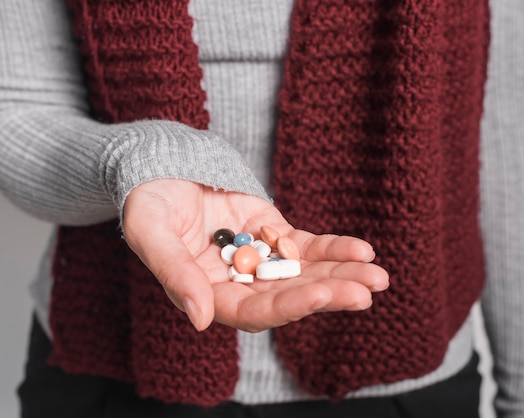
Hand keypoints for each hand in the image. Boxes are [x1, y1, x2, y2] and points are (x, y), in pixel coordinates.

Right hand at [123, 178, 388, 331]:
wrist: (159, 168)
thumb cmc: (145, 201)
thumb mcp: (150, 232)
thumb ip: (174, 274)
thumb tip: (200, 320)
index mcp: (208, 295)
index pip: (252, 311)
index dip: (287, 306)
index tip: (321, 296)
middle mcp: (239, 284)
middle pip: (289, 297)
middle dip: (328, 293)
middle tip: (367, 291)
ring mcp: (260, 259)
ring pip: (305, 273)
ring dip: (341, 275)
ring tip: (378, 276)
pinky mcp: (273, 233)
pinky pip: (307, 246)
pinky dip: (334, 249)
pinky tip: (363, 251)